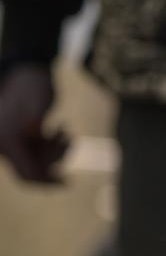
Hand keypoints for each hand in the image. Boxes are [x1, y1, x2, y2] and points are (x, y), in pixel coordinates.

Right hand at [0, 63, 66, 182]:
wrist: (26, 72)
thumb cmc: (32, 87)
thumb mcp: (38, 105)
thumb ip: (36, 127)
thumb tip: (36, 137)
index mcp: (6, 141)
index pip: (27, 173)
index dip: (47, 182)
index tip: (67, 184)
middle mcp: (4, 144)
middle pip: (35, 168)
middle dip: (55, 158)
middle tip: (69, 139)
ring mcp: (11, 141)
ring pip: (38, 160)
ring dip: (56, 151)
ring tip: (66, 132)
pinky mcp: (19, 137)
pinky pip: (37, 151)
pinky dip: (51, 145)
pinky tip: (61, 130)